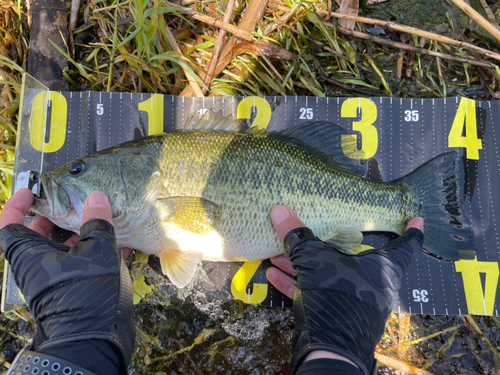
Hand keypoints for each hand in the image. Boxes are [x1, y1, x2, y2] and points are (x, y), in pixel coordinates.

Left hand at [0, 189, 134, 374]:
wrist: (95, 339)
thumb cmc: (86, 291)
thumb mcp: (96, 251)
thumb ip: (97, 222)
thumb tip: (96, 198)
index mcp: (30, 255)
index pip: (9, 224)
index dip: (17, 204)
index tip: (32, 191)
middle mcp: (39, 267)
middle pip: (40, 235)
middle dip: (57, 217)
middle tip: (76, 202)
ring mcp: (58, 279)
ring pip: (65, 249)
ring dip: (83, 233)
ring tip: (105, 219)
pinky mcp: (76, 289)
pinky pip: (83, 264)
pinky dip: (98, 252)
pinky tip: (123, 243)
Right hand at [266, 205, 423, 374]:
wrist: (328, 349)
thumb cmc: (335, 295)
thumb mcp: (313, 258)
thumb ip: (297, 235)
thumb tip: (279, 210)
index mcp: (382, 268)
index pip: (407, 245)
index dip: (413, 231)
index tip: (416, 219)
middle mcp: (372, 284)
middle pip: (355, 256)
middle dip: (331, 243)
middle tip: (324, 227)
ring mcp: (353, 301)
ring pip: (328, 274)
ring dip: (302, 263)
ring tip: (280, 251)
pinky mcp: (335, 314)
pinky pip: (316, 292)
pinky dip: (296, 282)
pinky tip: (274, 273)